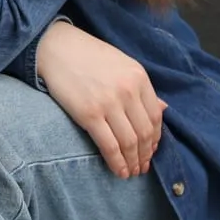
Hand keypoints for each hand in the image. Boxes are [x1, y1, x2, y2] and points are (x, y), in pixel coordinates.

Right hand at [33, 19, 165, 179]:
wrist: (56, 47)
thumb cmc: (87, 55)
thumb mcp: (122, 64)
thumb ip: (141, 88)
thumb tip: (164, 109)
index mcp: (139, 77)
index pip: (156, 116)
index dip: (156, 138)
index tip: (151, 149)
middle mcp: (128, 91)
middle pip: (145, 133)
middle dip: (145, 154)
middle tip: (143, 166)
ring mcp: (109, 103)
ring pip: (129, 143)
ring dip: (133, 162)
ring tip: (132, 172)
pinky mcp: (89, 114)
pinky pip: (109, 146)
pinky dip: (117, 162)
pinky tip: (119, 171)